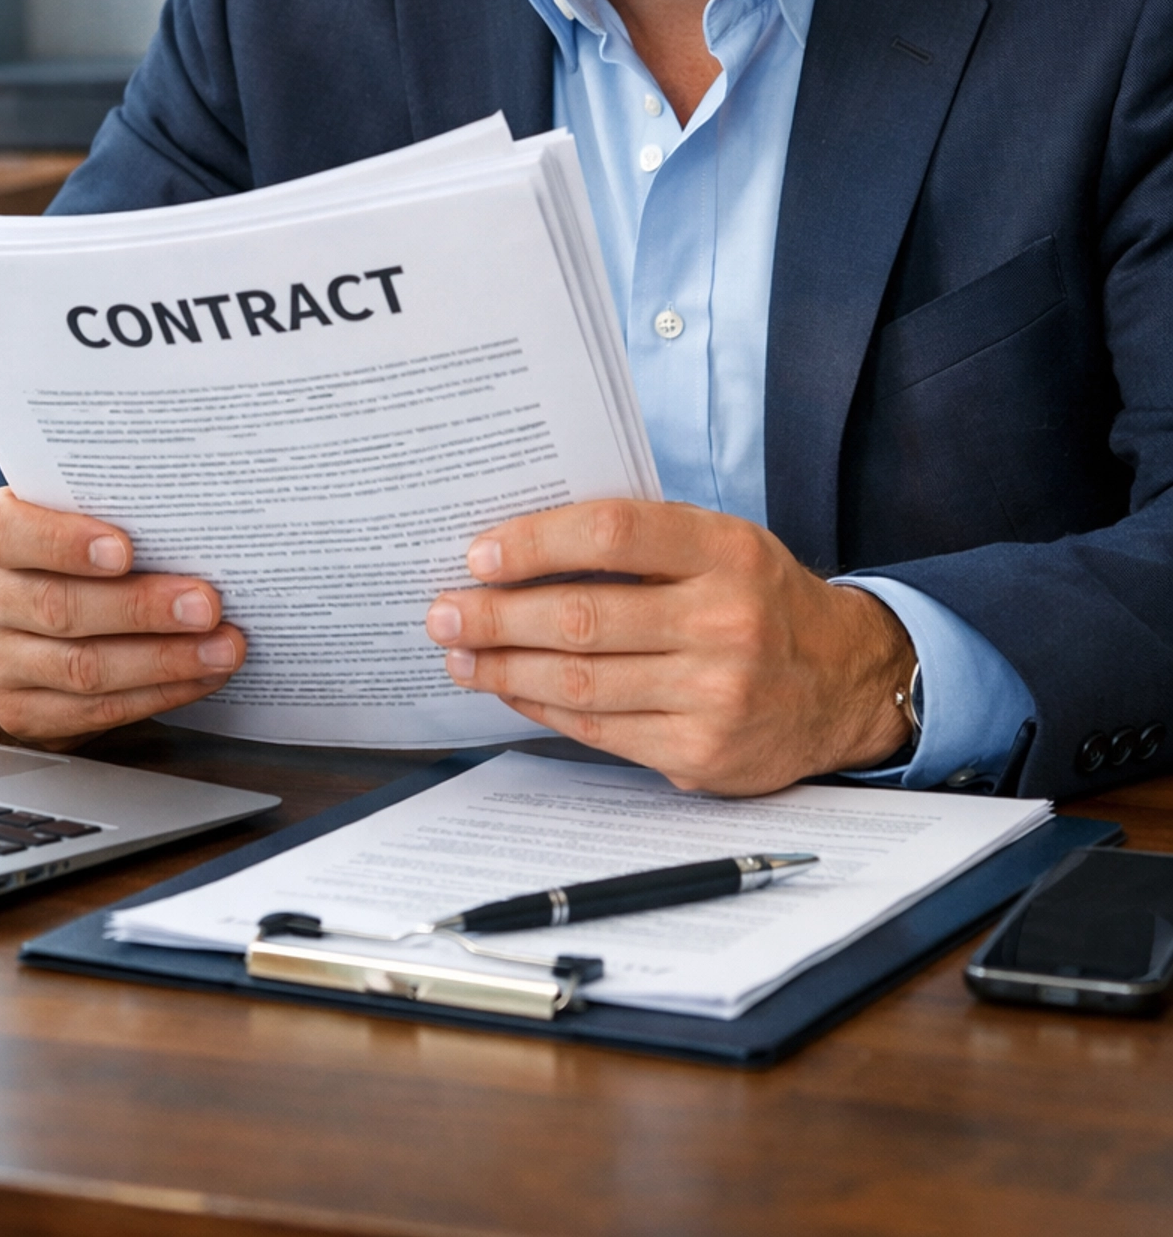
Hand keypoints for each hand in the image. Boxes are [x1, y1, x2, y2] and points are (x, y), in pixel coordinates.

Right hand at [0, 488, 244, 744]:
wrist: (4, 601)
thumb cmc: (52, 545)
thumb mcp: (58, 511)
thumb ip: (103, 510)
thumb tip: (189, 518)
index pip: (11, 533)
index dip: (67, 543)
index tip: (126, 549)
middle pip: (60, 609)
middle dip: (142, 610)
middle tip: (206, 605)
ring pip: (81, 669)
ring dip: (163, 662)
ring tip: (221, 648)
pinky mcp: (20, 712)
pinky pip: (94, 712)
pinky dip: (157, 695)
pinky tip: (199, 677)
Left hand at [424, 500, 914, 793]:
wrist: (844, 681)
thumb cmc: (760, 599)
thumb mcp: (723, 545)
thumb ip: (643, 542)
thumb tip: (522, 547)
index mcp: (727, 550)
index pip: (615, 534)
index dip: (537, 542)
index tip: (480, 553)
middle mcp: (727, 621)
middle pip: (584, 617)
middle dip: (497, 615)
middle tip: (443, 610)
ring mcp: (716, 693)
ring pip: (581, 681)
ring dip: (504, 666)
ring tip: (459, 651)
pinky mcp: (701, 752)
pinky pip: (598, 728)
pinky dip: (541, 705)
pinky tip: (508, 685)